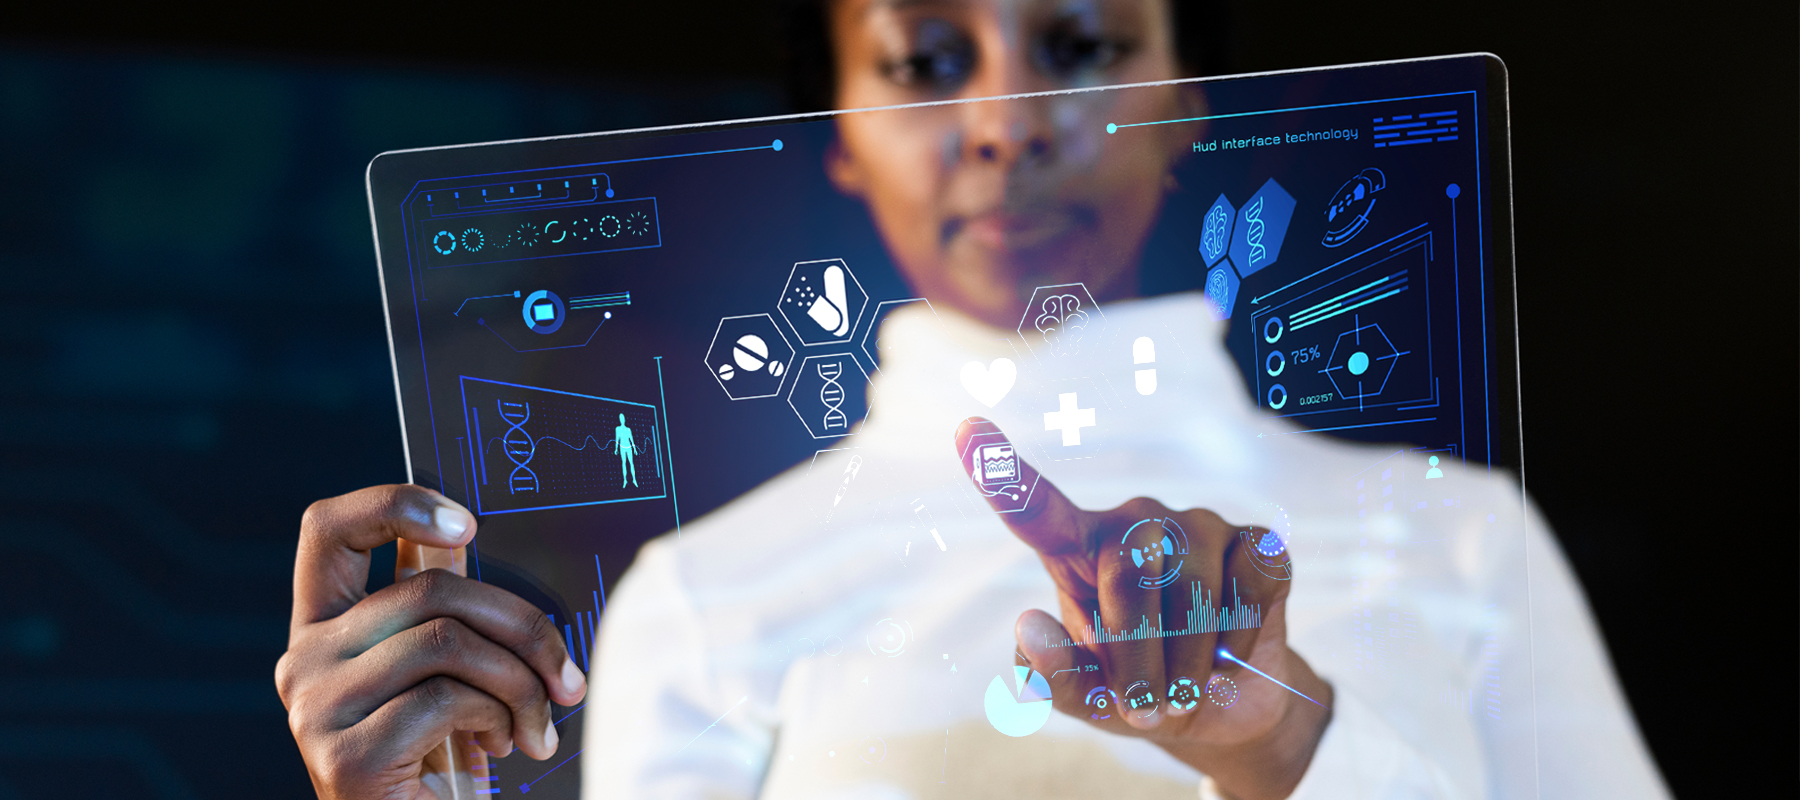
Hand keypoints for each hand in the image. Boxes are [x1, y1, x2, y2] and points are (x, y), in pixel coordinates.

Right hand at [275, 485, 586, 799]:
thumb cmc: (438, 757)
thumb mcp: (437, 673)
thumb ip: (442, 614)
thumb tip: (470, 541)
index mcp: (322, 628)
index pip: (329, 529)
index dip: (396, 504)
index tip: (467, 524)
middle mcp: (303, 660)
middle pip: (428, 588)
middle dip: (521, 625)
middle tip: (565, 673)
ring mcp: (316, 709)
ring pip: (448, 641)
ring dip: (520, 681)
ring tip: (536, 721)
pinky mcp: (345, 757)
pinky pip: (447, 698)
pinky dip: (498, 715)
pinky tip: (505, 743)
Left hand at [954, 419, 1330, 799]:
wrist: (1220, 711)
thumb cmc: (1136, 693)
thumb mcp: (1087, 699)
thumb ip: (1053, 673)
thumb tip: (1027, 625)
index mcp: (1079, 550)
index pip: (1035, 508)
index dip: (1000, 470)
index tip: (966, 430)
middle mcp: (1136, 523)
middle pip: (1128, 576)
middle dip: (1138, 658)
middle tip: (1143, 707)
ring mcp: (1199, 525)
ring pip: (1194, 589)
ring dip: (1189, 661)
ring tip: (1185, 689)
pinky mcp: (1255, 543)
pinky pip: (1251, 586)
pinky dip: (1240, 638)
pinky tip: (1232, 651)